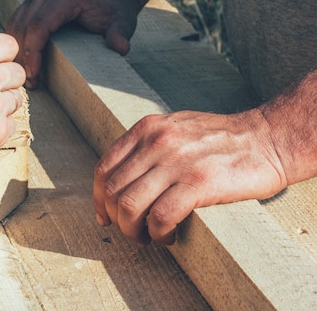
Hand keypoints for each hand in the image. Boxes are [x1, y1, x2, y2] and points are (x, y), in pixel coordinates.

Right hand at [6, 0, 140, 87]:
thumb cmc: (114, 8)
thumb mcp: (122, 21)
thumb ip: (119, 34)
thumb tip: (120, 48)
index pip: (38, 25)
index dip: (32, 52)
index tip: (34, 75)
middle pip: (22, 25)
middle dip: (22, 56)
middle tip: (29, 82)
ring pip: (15, 23)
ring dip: (16, 51)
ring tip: (26, 75)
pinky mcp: (33, 0)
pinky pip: (17, 21)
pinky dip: (17, 42)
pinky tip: (24, 61)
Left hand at [93, 109, 285, 244]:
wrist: (268, 139)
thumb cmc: (222, 139)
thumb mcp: (175, 128)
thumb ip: (147, 146)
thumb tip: (121, 179)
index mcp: (147, 129)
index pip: (104, 168)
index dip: (98, 199)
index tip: (105, 216)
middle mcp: (156, 142)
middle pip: (112, 191)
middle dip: (115, 220)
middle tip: (131, 232)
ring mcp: (176, 161)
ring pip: (129, 206)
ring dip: (132, 231)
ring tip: (148, 238)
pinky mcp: (198, 183)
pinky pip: (159, 217)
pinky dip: (157, 234)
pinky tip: (168, 237)